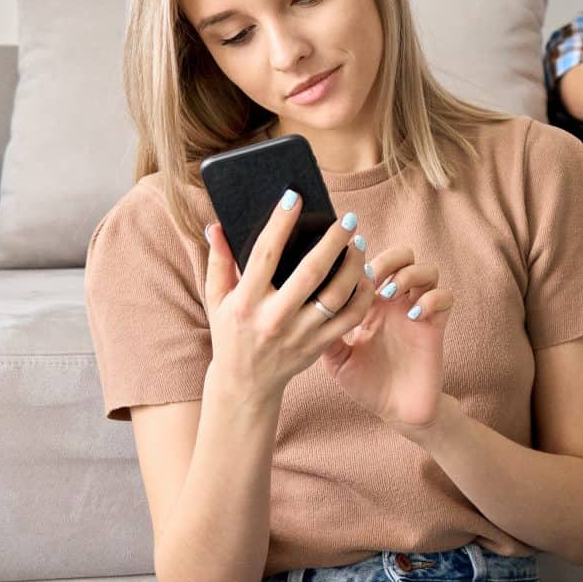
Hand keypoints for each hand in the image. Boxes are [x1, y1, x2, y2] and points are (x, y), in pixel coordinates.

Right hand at [201, 194, 372, 404]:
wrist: (245, 384)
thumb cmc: (230, 333)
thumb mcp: (217, 299)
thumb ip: (218, 262)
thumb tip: (216, 225)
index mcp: (246, 303)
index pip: (264, 256)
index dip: (279, 224)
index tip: (293, 197)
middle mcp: (274, 318)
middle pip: (311, 273)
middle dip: (332, 242)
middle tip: (347, 219)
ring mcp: (300, 335)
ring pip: (337, 296)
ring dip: (354, 265)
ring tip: (359, 242)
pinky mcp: (319, 346)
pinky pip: (350, 318)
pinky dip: (363, 295)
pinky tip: (366, 275)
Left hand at [321, 244, 451, 430]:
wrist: (397, 412)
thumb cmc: (367, 385)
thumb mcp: (337, 361)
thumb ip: (327, 334)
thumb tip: (308, 310)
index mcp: (371, 306)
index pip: (372, 265)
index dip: (362, 262)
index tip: (348, 276)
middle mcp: (396, 304)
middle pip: (404, 257)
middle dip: (390, 259)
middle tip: (374, 278)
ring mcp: (419, 313)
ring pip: (428, 271)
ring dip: (410, 275)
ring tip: (391, 294)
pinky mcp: (436, 327)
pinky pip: (445, 297)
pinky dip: (432, 299)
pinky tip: (413, 315)